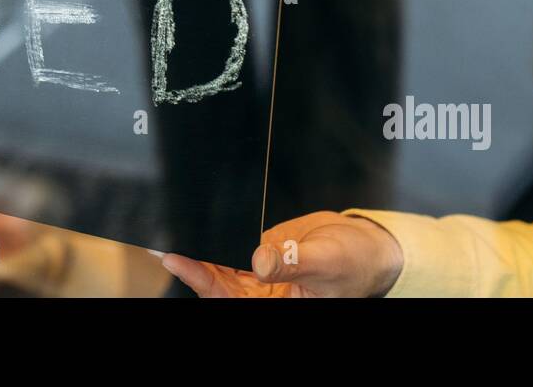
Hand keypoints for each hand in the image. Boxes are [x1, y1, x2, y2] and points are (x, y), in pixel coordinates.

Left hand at [160, 211, 403, 297]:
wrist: (367, 248)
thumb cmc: (355, 264)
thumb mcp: (326, 262)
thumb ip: (293, 263)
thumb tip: (259, 261)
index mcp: (278, 306)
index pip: (230, 299)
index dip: (203, 282)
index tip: (179, 261)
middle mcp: (264, 296)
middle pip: (218, 285)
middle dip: (193, 267)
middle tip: (166, 244)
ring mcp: (261, 277)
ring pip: (222, 268)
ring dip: (200, 254)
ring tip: (175, 233)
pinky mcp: (262, 255)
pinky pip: (234, 249)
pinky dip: (217, 240)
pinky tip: (201, 226)